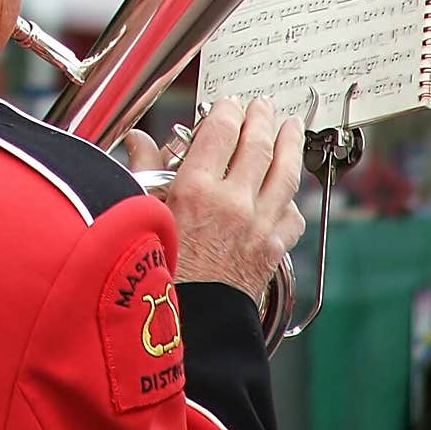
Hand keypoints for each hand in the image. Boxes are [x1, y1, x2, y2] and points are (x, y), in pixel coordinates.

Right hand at [124, 98, 305, 306]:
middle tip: (261, 105)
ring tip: (290, 128)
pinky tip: (287, 189)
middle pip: (257, 145)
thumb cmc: (156, 271)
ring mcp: (258, 227)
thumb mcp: (142, 213)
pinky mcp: (272, 250)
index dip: (227, 110)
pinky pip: (292, 215)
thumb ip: (143, 169)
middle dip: (260, 119)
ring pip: (285, 174)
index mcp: (196, 190)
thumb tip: (138, 139)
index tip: (228, 103)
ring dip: (289, 145)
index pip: (221, 132)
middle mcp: (233, 203)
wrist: (186, 326)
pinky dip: (291, 198)